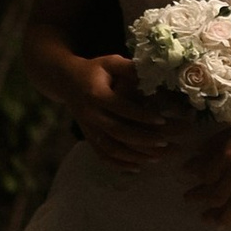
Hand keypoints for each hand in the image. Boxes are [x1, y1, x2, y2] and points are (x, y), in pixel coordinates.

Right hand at [63, 52, 179, 172]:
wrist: (66, 82)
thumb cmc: (93, 70)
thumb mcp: (110, 62)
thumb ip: (129, 67)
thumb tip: (152, 72)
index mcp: (96, 95)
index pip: (121, 108)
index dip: (141, 115)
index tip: (161, 121)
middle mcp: (90, 114)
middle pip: (117, 132)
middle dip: (142, 139)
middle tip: (164, 142)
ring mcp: (88, 129)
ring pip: (110, 148)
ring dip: (134, 155)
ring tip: (157, 157)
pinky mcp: (88, 137)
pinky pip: (102, 155)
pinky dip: (118, 164)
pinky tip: (136, 168)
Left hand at [190, 89, 230, 227]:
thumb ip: (220, 141)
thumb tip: (202, 150)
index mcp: (227, 152)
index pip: (207, 176)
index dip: (203, 185)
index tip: (199, 191)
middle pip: (216, 195)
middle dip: (207, 206)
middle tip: (202, 214)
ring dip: (225, 218)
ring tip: (220, 224)